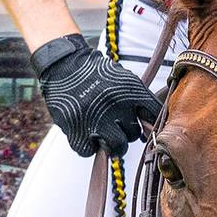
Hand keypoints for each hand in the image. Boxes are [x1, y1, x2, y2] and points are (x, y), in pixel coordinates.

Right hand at [32, 34, 160, 157]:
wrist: (62, 66)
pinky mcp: (77, 130)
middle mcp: (116, 107)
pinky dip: (88, 146)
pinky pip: (89, 151)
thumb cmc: (94, 73)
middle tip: (115, 125)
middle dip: (127, 132)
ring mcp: (96, 121)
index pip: (154, 115)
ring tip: (104, 135)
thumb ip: (138, 98)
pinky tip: (86, 134)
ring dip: (112, 145)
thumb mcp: (122, 78)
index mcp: (131, 92)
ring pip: (117, 147)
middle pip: (134, 135)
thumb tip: (150, 123)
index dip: (151, 124)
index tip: (144, 126)